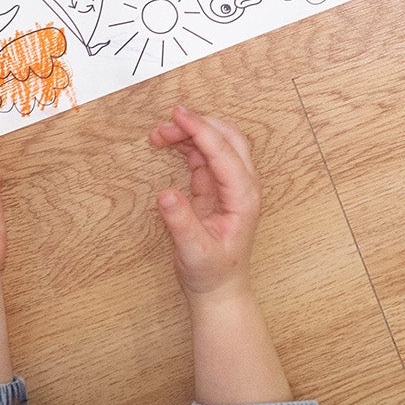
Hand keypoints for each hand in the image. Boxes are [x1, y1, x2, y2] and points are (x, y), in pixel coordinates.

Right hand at [150, 106, 261, 302]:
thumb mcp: (194, 252)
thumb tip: (165, 194)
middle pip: (227, 137)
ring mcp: (230, 183)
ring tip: (160, 134)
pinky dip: (187, 143)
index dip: (201, 129)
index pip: (224, 152)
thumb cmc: (213, 273)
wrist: (219, 289)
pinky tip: (170, 143)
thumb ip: (181, 223)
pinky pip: (204, 154)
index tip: (178, 115)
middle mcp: (242, 184)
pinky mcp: (216, 185)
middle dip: (198, 124)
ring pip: (216, 141)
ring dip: (190, 132)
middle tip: (167, 123)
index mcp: (243, 196)